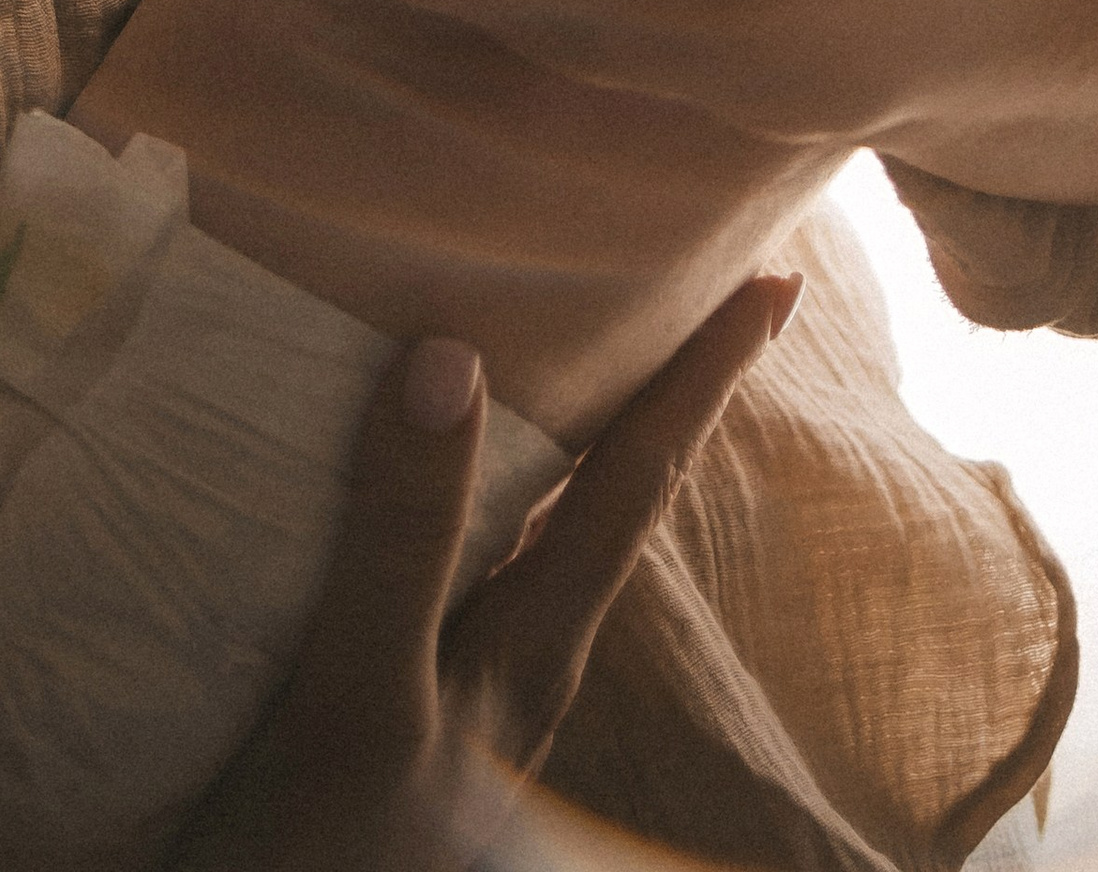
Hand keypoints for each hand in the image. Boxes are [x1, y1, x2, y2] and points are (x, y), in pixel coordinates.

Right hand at [171, 283, 792, 871]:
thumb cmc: (326, 848)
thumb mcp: (358, 695)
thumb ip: (400, 540)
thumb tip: (452, 358)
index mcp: (534, 644)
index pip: (639, 478)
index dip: (703, 377)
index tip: (771, 283)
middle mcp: (528, 661)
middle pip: (624, 501)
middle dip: (673, 398)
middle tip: (718, 298)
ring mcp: (481, 693)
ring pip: (562, 537)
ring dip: (594, 444)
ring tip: (600, 364)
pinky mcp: (421, 712)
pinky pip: (495, 568)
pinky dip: (507, 494)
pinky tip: (460, 485)